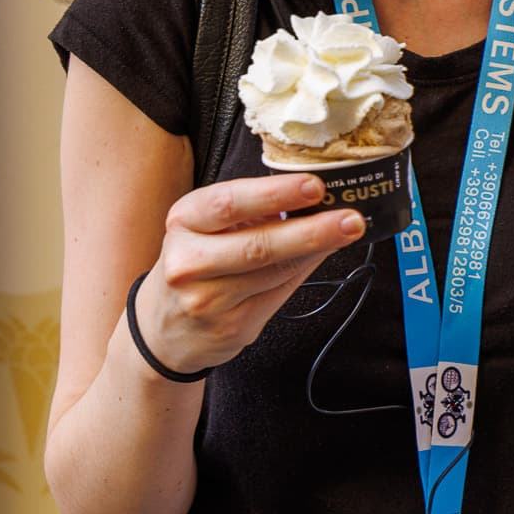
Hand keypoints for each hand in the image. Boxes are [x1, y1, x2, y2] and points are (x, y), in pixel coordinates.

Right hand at [135, 173, 363, 375]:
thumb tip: (314, 196)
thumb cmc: (196, 260)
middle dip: (311, 231)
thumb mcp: (207, 226)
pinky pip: (278, 294)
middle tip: (349, 218)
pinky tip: (323, 255)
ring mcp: (207, 300)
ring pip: (274, 271)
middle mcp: (189, 261)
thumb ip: (253, 211)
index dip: (275, 194)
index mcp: (184, 221)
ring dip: (317, 250)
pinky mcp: (230, 327)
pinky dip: (305, 271)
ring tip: (347, 231)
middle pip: (258, 245)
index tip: (314, 186)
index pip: (230, 204)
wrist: (163, 326)